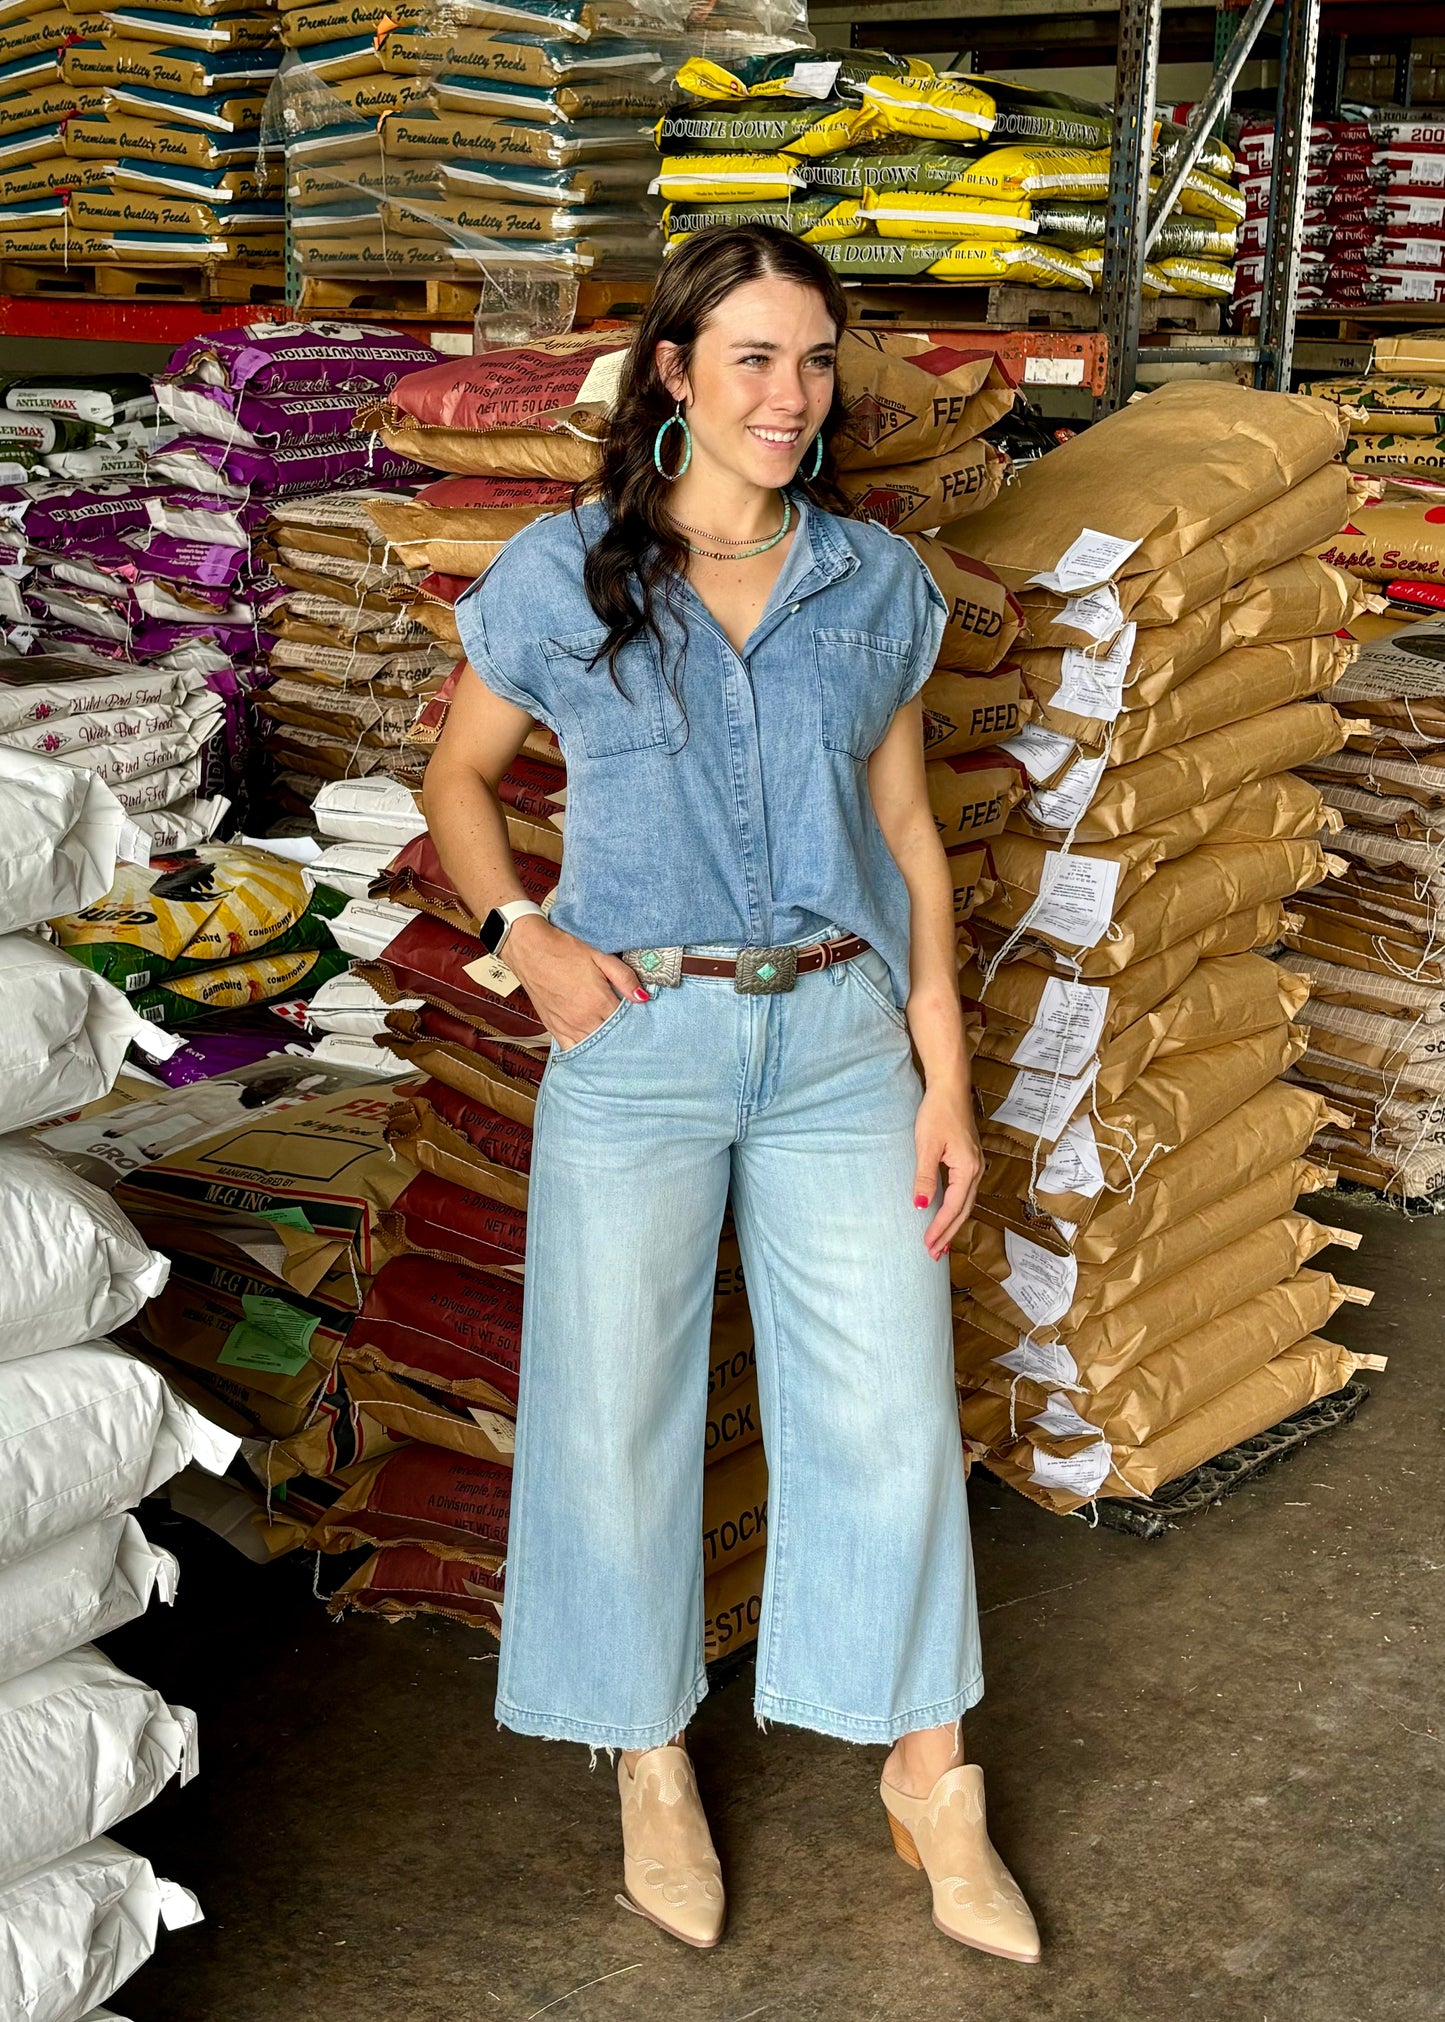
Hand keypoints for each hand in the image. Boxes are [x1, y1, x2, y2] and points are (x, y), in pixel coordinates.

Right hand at [501, 914, 646, 1049]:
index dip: (636, 1021)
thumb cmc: (563, 949)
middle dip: (622, 1035)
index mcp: (598, 1001)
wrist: (529, 948)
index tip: (641, 1018)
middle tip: (630, 1029)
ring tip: (612, 1036)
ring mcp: (567, 1026)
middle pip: (611, 1038)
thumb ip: (624, 978)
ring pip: (593, 1047)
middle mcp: (583, 1019)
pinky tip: (591, 1043)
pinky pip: (572, 1048)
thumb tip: (643, 997)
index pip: (626, 1022)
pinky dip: (583, 1048)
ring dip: (604, 1044)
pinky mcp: (553, 1028)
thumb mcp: (600, 956)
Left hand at [912, 1083, 983, 1261]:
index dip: (940, 1229)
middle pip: (964, 1211)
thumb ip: (925, 1178)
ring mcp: (975, 1165)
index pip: (953, 1208)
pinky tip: (947, 1214)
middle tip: (934, 1254)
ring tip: (941, 1242)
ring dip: (953, 1223)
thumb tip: (922, 1206)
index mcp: (968, 1169)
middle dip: (949, 1233)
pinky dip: (956, 1208)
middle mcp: (976, 1170)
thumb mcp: (926, 1146)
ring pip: (966, 1203)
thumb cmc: (938, 1112)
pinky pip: (965, 1192)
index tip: (928, 1246)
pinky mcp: (969, 1160)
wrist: (950, 1087)